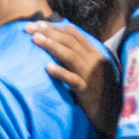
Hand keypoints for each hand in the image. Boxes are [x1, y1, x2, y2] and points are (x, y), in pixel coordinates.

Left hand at [26, 21, 119, 138]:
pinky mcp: (88, 91)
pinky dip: (61, 72)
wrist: (110, 114)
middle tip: (29, 28)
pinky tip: (47, 67)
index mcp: (94, 53)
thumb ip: (76, 55)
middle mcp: (94, 61)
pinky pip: (73, 80)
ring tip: (35, 40)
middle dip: (49, 32)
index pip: (74, 34)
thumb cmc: (94, 90)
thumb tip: (54, 41)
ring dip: (52, 46)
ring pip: (71, 56)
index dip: (55, 27)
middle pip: (70, 41)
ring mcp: (91, 75)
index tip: (37, 24)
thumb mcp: (87, 69)